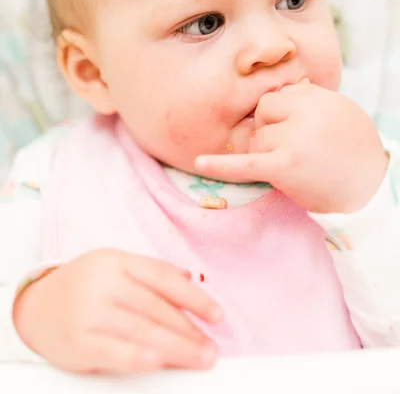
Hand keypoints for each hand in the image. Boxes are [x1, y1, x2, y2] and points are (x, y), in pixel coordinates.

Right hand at [13, 249, 221, 374]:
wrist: (37, 306)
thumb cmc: (85, 286)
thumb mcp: (115, 268)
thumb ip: (150, 273)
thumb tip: (189, 276)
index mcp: (116, 260)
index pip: (162, 277)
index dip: (194, 297)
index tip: (217, 315)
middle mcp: (103, 281)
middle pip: (156, 308)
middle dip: (188, 330)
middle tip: (210, 348)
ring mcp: (87, 310)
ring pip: (141, 330)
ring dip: (176, 348)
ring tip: (199, 359)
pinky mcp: (76, 340)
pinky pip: (112, 351)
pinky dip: (138, 358)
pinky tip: (160, 363)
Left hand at [196, 82, 387, 213]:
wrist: (370, 189)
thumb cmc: (354, 150)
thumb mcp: (339, 112)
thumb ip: (312, 98)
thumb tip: (293, 85)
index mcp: (317, 97)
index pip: (276, 97)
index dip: (280, 116)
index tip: (293, 130)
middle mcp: (304, 113)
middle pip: (262, 114)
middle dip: (271, 131)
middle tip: (297, 150)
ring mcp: (293, 139)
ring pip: (256, 140)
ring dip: (267, 154)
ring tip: (297, 165)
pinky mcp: (283, 167)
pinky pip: (244, 164)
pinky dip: (220, 166)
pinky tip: (199, 163)